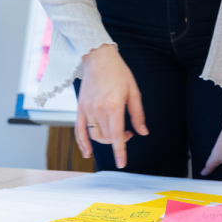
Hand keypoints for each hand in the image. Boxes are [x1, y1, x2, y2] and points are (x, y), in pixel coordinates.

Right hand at [74, 44, 147, 168]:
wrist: (98, 58)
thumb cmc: (119, 72)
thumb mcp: (133, 91)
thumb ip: (138, 114)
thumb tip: (143, 132)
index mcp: (114, 106)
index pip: (117, 136)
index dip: (120, 151)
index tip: (121, 163)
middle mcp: (99, 109)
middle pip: (107, 137)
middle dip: (118, 141)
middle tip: (128, 132)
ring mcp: (87, 109)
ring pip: (95, 135)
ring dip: (105, 140)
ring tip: (114, 133)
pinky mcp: (80, 108)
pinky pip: (79, 130)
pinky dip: (82, 142)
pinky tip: (87, 152)